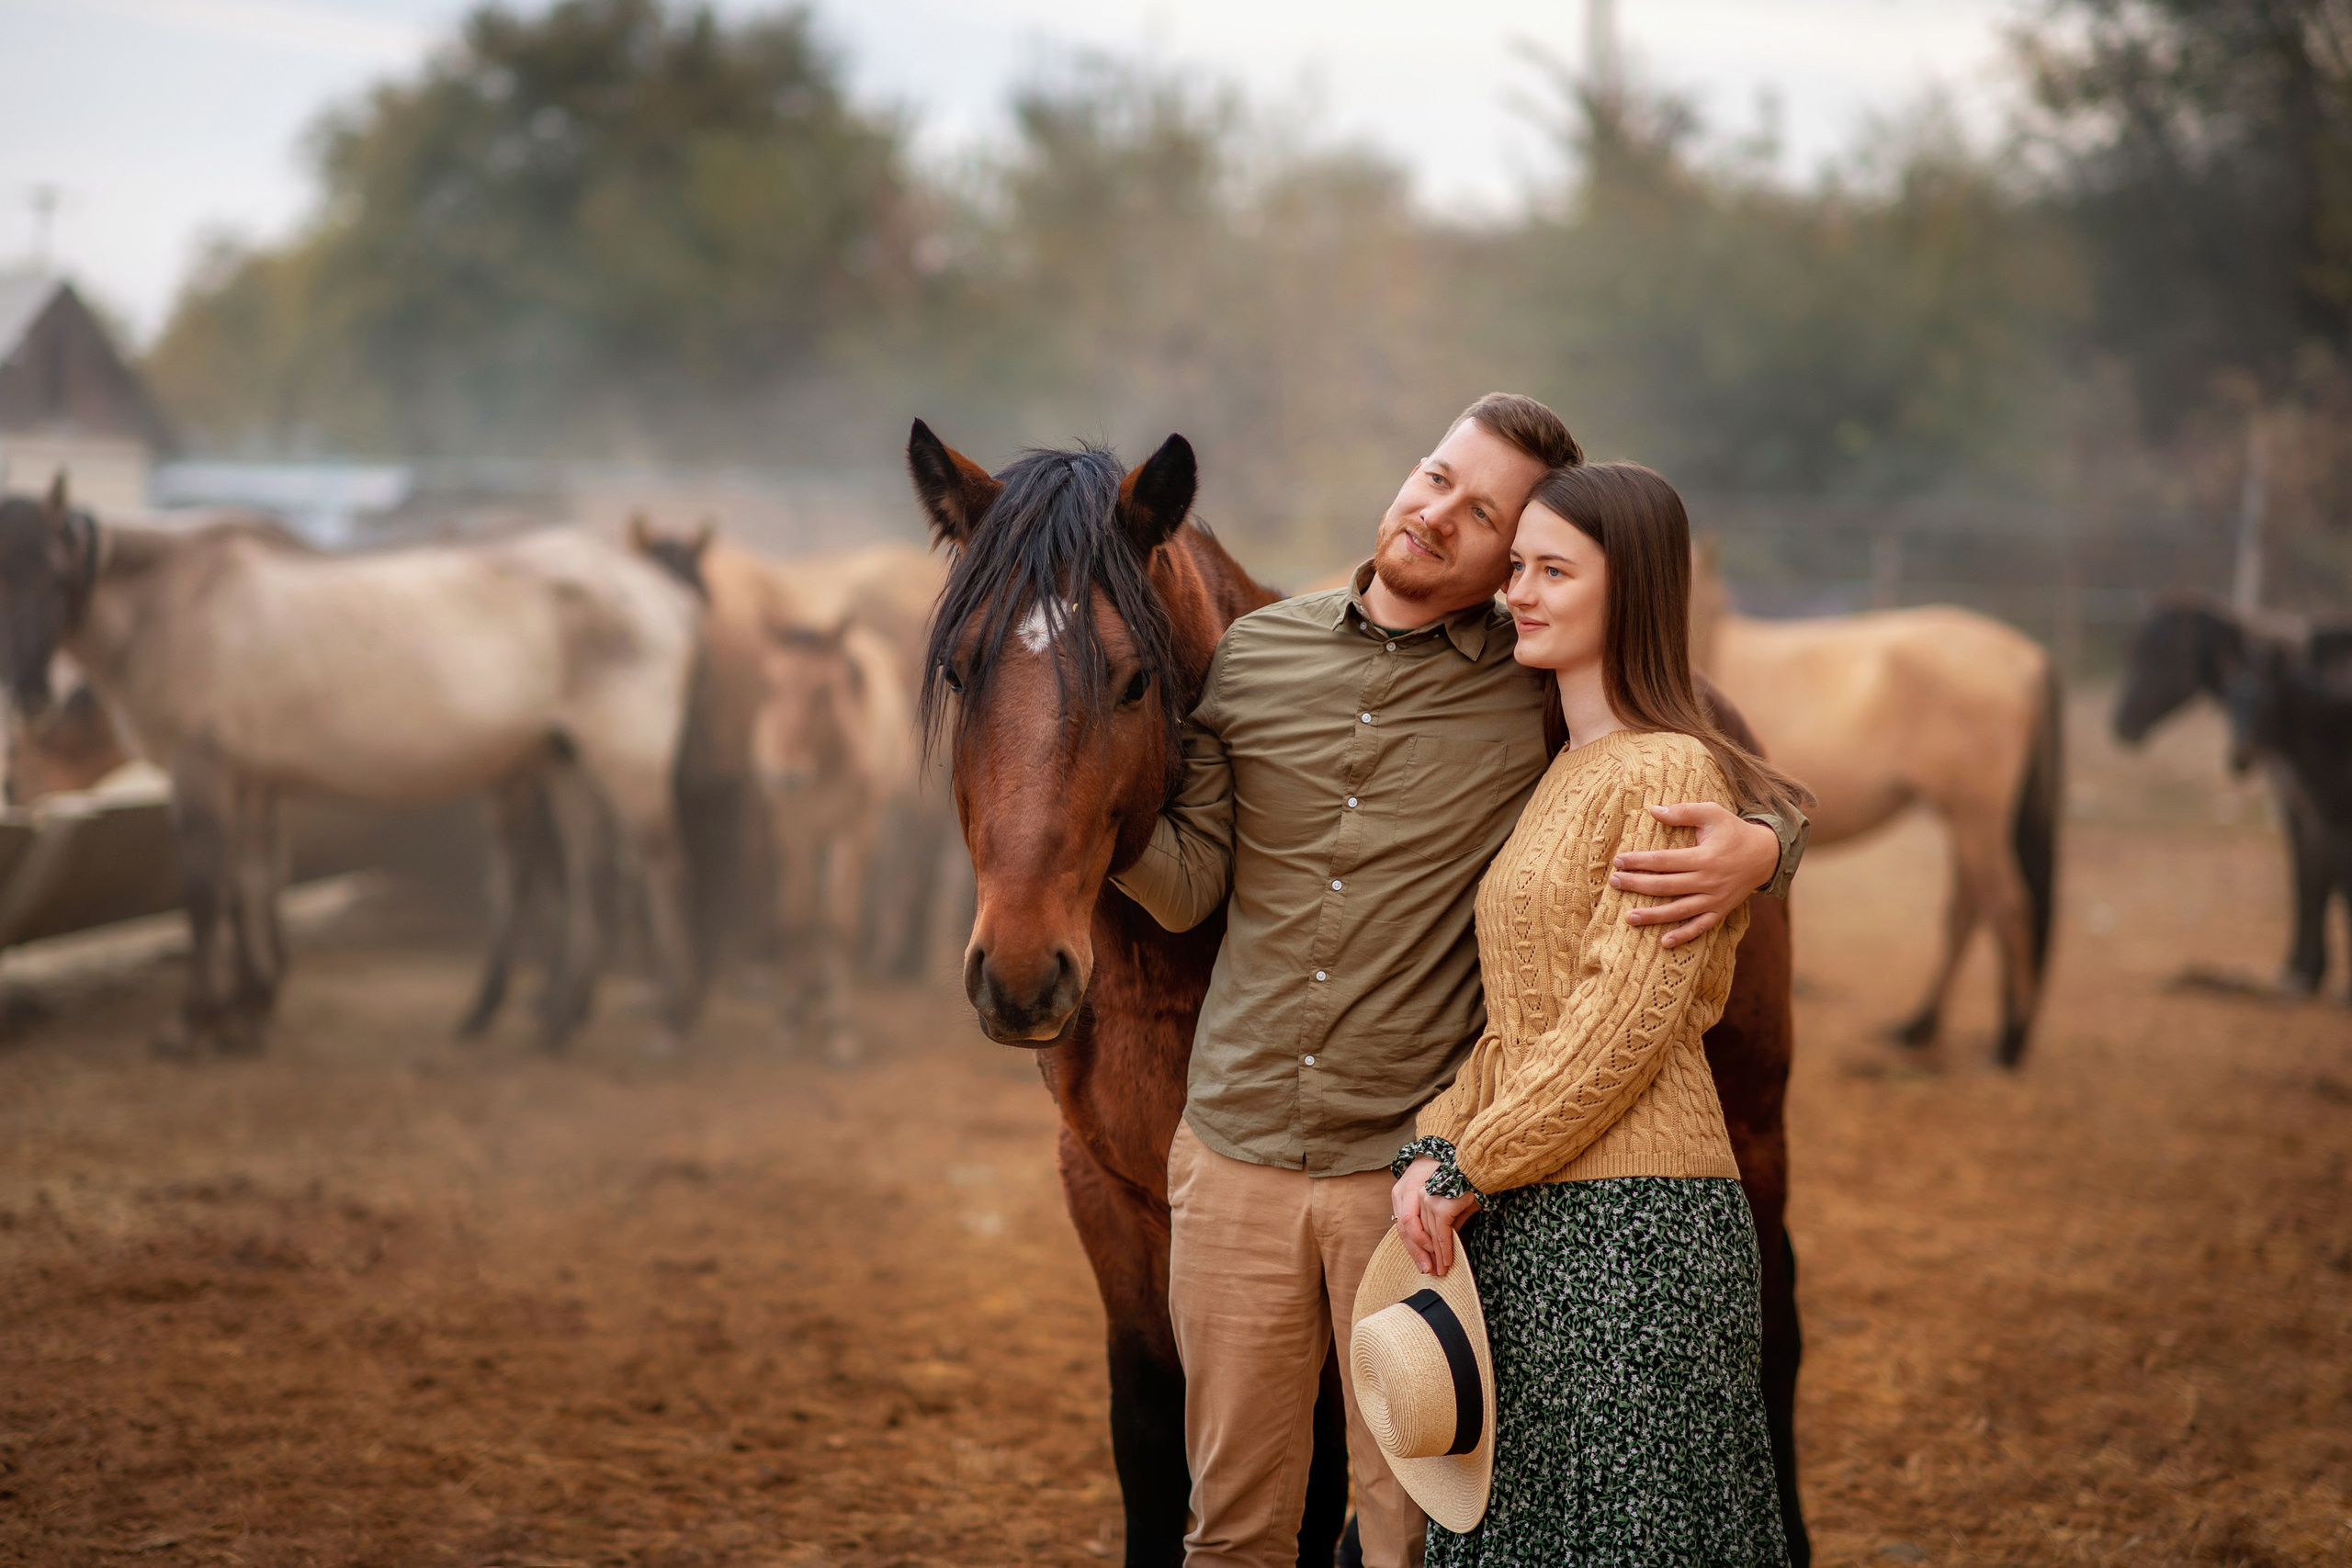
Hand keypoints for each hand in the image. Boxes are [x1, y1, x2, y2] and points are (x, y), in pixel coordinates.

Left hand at [1390, 1157, 1479, 1276]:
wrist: (1482, 1168)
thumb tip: (1444, 1241)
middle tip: (1433, 1271)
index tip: (1425, 1261)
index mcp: (1416, 1194)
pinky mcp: (1441, 1208)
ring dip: (1437, 1256)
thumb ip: (1447, 1221)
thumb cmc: (1470, 1183)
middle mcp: (1419, 1196)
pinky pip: (1442, 1234)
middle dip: (1426, 1255)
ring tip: (1441, 1270)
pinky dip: (1445, 1250)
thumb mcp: (1454, 1205)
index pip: (1413, 1225)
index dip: (1418, 1245)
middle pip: (1418, 1233)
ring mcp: (1429, 1201)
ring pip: (1430, 1236)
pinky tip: (1448, 1261)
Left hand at [1611, 802, 1779, 948]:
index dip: (1639, 862)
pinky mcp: (1721, 910)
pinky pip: (1701, 926)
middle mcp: (1708, 881)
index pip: (1663, 861)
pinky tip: (1664, 942)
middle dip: (1637, 885)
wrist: (1766, 854)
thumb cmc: (1733, 831)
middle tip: (1614, 883)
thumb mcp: (1712, 813)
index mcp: (1703, 857)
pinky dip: (1684, 935)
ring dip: (1653, 916)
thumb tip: (1653, 810)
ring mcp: (1715, 899)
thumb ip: (1683, 812)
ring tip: (1629, 918)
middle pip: (1665, 886)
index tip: (1618, 861)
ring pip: (1679, 910)